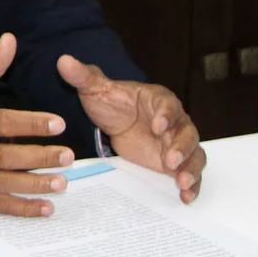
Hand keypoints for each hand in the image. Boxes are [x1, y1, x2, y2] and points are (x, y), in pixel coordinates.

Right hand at [0, 33, 75, 216]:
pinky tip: (46, 207)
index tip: (59, 123)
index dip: (30, 123)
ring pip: (2, 182)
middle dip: (38, 157)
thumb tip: (10, 39)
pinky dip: (22, 208)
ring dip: (34, 184)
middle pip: (4, 156)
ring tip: (63, 181)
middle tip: (68, 155)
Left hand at [57, 55, 204, 202]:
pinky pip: (190, 171)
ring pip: (194, 154)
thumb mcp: (95, 90)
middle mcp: (176, 121)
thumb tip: (63, 60)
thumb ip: (83, 76)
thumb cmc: (111, 103)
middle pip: (187, 133)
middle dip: (181, 147)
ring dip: (191, 167)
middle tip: (170, 160)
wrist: (117, 122)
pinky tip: (187, 196)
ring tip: (183, 183)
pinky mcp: (176, 161)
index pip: (168, 106)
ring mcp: (178, 143)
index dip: (165, 115)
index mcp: (160, 100)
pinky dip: (192, 184)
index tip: (158, 126)